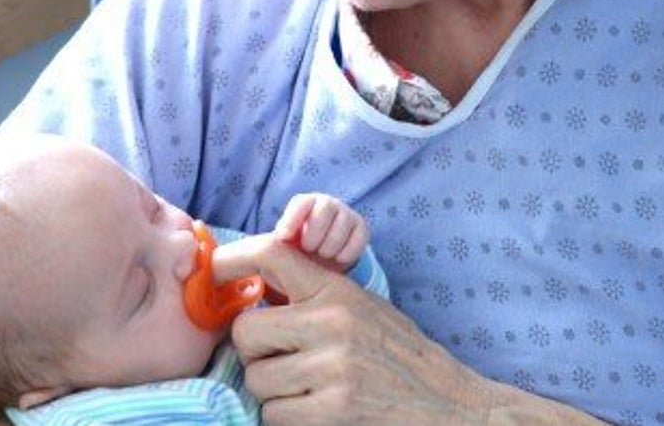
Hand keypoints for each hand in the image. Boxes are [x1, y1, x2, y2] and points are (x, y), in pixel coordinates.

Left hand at [213, 236, 486, 424]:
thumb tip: (251, 295)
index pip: (273, 255)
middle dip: (255, 350)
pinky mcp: (333, 408)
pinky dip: (286, 416)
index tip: (214, 270)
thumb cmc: (401, 355)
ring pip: (257, 378)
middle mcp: (333, 321)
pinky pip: (274, 413)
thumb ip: (314, 298)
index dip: (232, 260)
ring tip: (306, 387)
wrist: (450, 402)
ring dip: (272, 389)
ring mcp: (332, 366)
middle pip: (247, 330)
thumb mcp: (362, 308)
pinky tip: (315, 409)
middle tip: (279, 357)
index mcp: (339, 290)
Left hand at [273, 193, 368, 268]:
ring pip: (342, 225)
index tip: (285, 238)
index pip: (300, 203)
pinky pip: (358, 239)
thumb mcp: (283, 247)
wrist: (323, 262)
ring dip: (329, 246)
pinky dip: (346, 253)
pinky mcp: (362, 227)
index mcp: (305, 203)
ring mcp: (346, 214)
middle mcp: (327, 203)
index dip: (292, 219)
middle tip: (308, 249)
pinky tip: (337, 259)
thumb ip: (272, 244)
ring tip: (322, 255)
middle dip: (314, 235)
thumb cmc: (298, 252)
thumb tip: (257, 249)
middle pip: (324, 210)